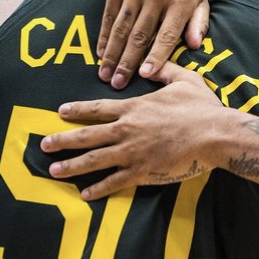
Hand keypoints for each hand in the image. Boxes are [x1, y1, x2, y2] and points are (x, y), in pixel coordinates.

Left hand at [42, 64, 225, 198]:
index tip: (60, 112)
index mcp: (135, 108)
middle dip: (63, 140)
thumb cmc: (203, 108)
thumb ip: (165, 70)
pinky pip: (115, 182)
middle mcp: (127, 130)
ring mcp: (133, 152)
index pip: (98, 109)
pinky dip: (99, 189)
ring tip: (53, 171)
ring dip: (72, 166)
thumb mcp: (185, 80)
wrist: (215, 135)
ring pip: (94, 160)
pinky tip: (85, 194)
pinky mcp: (143, 171)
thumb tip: (153, 63)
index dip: (77, 110)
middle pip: (87, 135)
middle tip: (44, 145)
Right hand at [98, 0, 208, 88]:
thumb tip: (194, 46)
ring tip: (106, 76)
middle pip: (141, 34)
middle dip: (128, 62)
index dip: (156, 56)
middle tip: (119, 85)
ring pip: (122, 27)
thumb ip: (199, 21)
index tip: (145, 75)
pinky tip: (101, 54)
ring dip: (113, 54)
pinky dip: (104, 36)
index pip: (167, 34)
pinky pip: (109, 15)